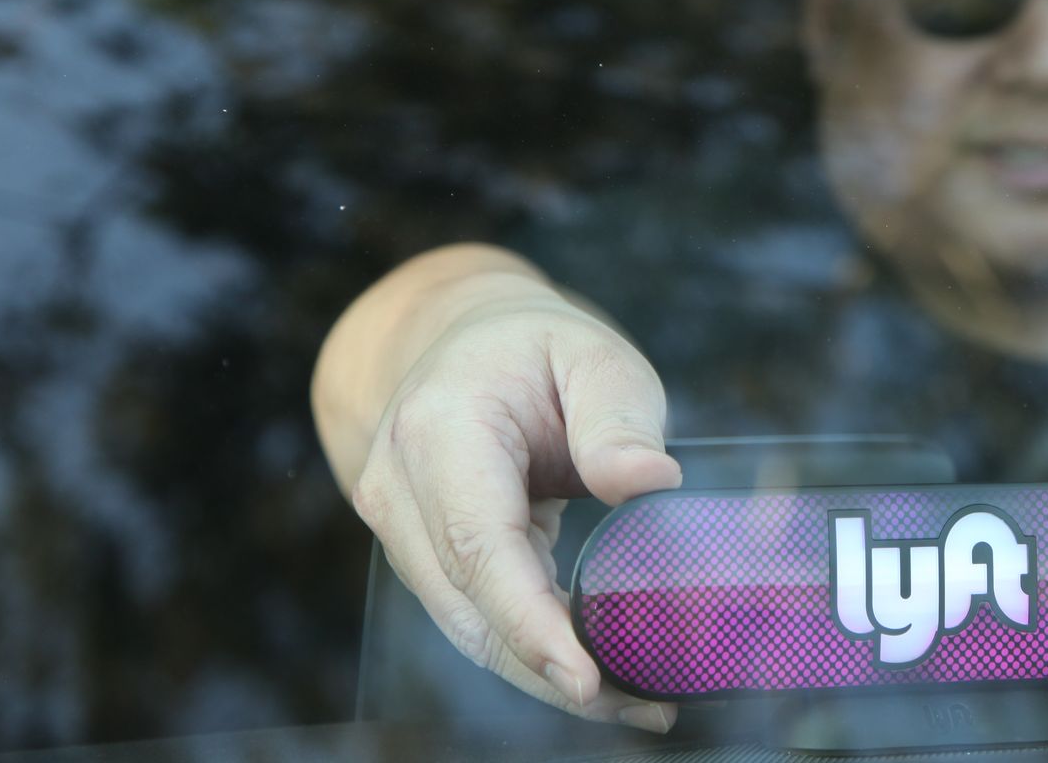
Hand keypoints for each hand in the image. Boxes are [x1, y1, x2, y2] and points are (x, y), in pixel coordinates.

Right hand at [349, 291, 681, 730]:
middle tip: (647, 703)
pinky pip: (475, 619)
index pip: (478, 544)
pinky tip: (600, 674)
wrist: (458, 344)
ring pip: (468, 629)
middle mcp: (398, 487)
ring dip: (547, 673)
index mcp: (439, 428)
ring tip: (640, 699)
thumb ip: (619, 419)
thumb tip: (650, 483)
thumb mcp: (594, 356)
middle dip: (553, 668)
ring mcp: (397, 529)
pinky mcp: (420, 559)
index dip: (529, 620)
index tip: (585, 677)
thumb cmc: (536, 351)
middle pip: (470, 606)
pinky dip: (534, 652)